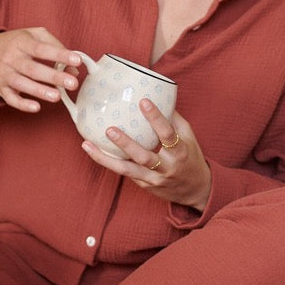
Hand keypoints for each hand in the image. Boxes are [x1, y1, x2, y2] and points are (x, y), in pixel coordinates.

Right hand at [0, 27, 80, 112]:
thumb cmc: (15, 43)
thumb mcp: (32, 35)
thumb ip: (55, 46)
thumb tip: (73, 68)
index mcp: (21, 42)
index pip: (41, 48)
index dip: (59, 54)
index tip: (77, 60)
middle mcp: (11, 58)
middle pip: (33, 68)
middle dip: (54, 77)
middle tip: (72, 83)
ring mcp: (5, 74)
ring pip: (22, 84)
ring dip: (40, 91)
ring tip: (57, 96)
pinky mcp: (1, 88)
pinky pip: (11, 98)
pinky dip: (22, 104)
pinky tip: (36, 107)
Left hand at [82, 100, 211, 210]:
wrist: (197, 191)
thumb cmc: (190, 157)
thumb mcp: (189, 138)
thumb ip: (174, 118)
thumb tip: (160, 93)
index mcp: (180, 152)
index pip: (168, 134)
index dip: (156, 117)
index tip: (143, 101)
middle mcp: (167, 167)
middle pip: (144, 157)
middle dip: (126, 144)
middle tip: (109, 129)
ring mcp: (154, 179)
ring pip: (127, 170)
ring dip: (106, 158)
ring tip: (87, 145)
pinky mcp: (144, 185)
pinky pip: (124, 173)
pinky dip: (107, 162)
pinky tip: (92, 151)